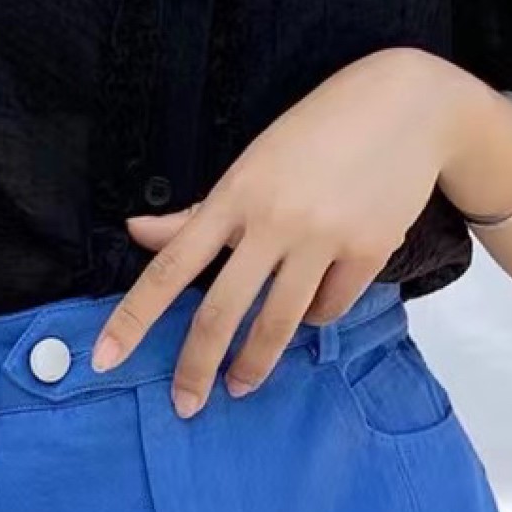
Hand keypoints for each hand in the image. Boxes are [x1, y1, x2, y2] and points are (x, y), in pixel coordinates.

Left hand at [90, 48, 486, 412]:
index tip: (104, 358)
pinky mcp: (367, 251)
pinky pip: (329, 308)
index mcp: (233, 195)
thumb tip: (137, 233)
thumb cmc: (318, 132)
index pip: (169, 267)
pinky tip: (313, 304)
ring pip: (278, 324)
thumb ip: (199, 211)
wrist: (407, 107)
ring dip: (255, 364)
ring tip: (241, 385)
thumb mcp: (252, 161)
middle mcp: (272, 220)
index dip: (133, 317)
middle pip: (220, 312)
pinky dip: (316, 314)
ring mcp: (322, 237)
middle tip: (185, 404)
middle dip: (196, 367)